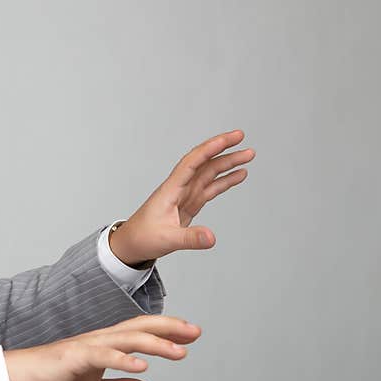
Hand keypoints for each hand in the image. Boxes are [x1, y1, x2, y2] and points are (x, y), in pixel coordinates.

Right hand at [3, 315, 200, 380]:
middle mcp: (98, 340)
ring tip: (179, 352)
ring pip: (126, 339)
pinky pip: (102, 357)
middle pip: (139, 327)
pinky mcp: (74, 357)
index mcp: (103, 346)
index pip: (139, 333)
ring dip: (154, 344)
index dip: (166, 332)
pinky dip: (123, 361)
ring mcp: (86, 346)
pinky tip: (142, 367)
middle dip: (168, 328)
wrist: (17, 378)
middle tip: (195, 332)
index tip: (191, 335)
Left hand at [109, 129, 255, 266]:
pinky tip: (239, 174)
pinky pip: (210, 188)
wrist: (132, 244)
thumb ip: (190, 238)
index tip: (228, 139)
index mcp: (170, 190)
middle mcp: (178, 188)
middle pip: (203, 162)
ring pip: (209, 173)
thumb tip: (211, 238)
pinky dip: (225, 180)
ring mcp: (185, 195)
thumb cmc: (143, 238)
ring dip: (228, 163)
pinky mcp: (189, 203)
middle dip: (222, 148)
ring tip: (248, 154)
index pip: (192, 163)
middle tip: (241, 136)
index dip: (210, 148)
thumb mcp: (167, 239)